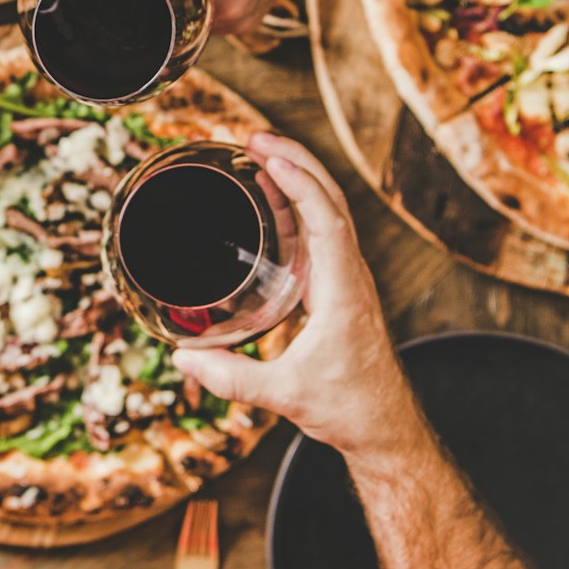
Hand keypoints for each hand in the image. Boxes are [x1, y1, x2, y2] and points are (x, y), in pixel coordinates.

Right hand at [173, 134, 423, 463]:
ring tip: (261, 154)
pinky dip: (299, 207)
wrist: (386, 428)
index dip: (301, 182)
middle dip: (297, 162)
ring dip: (300, 178)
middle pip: (332, 202)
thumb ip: (232, 378)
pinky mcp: (339, 289)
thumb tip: (183, 360)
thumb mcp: (285, 395)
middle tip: (254, 139)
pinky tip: (272, 201)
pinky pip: (322, 233)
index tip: (269, 155)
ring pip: (330, 213)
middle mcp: (351, 277)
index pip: (328, 221)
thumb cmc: (348, 409)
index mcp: (344, 293)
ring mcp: (348, 281)